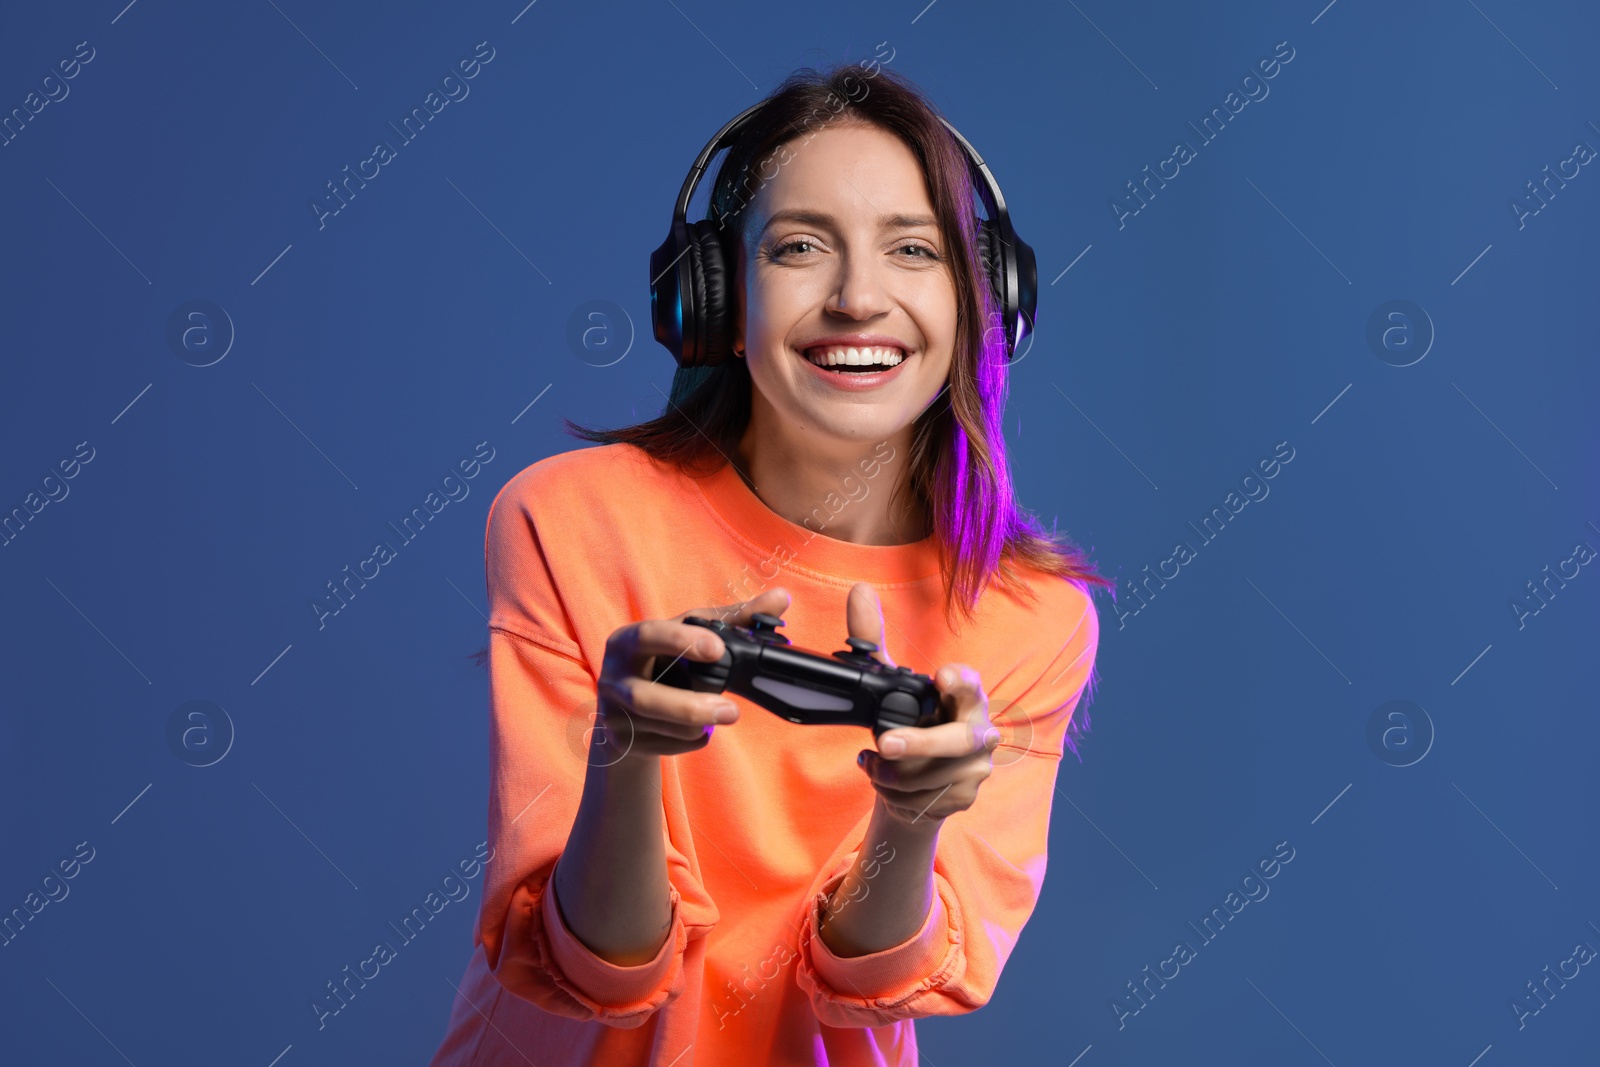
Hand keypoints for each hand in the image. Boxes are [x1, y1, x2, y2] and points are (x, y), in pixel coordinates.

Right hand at [594, 587, 792, 762]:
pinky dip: (689, 740)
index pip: (649, 635)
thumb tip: (782, 597)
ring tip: (723, 714)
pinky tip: (699, 730)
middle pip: (645, 697)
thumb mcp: (692, 636)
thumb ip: (735, 618)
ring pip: (656, 726)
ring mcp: (613, 713)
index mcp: (627, 640)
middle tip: (732, 711)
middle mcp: (613, 677)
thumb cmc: (665, 662)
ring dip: (695, 724)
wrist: (629, 710)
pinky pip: (663, 745)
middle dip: (690, 706)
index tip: (718, 648)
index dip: (681, 641)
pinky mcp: (622, 742)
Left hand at [846, 582, 999, 826]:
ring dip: (891, 774)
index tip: (943, 676)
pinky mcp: (965, 797)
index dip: (960, 682)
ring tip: (872, 764)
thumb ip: (873, 639)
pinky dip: (896, 795)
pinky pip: (925, 800)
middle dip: (918, 743)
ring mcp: (976, 768)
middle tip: (883, 743)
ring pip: (931, 776)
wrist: (919, 781)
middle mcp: (979, 732)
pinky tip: (889, 785)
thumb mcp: (888, 682)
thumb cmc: (910, 720)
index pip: (970, 685)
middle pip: (956, 741)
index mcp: (965, 697)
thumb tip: (859, 591)